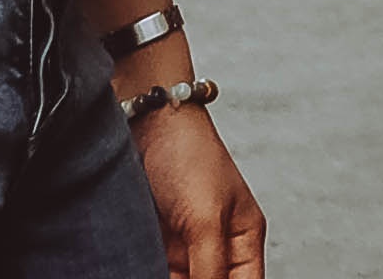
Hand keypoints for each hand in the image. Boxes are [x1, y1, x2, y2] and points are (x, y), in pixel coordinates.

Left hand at [132, 102, 266, 278]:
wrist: (146, 119)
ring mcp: (184, 248)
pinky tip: (138, 270)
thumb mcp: (204, 219)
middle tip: (170, 278)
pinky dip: (144, 273)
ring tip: (151, 269)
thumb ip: (209, 269)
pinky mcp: (154, 244)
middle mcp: (216, 248)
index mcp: (243, 241)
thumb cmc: (188, 156)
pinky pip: (152, 273)